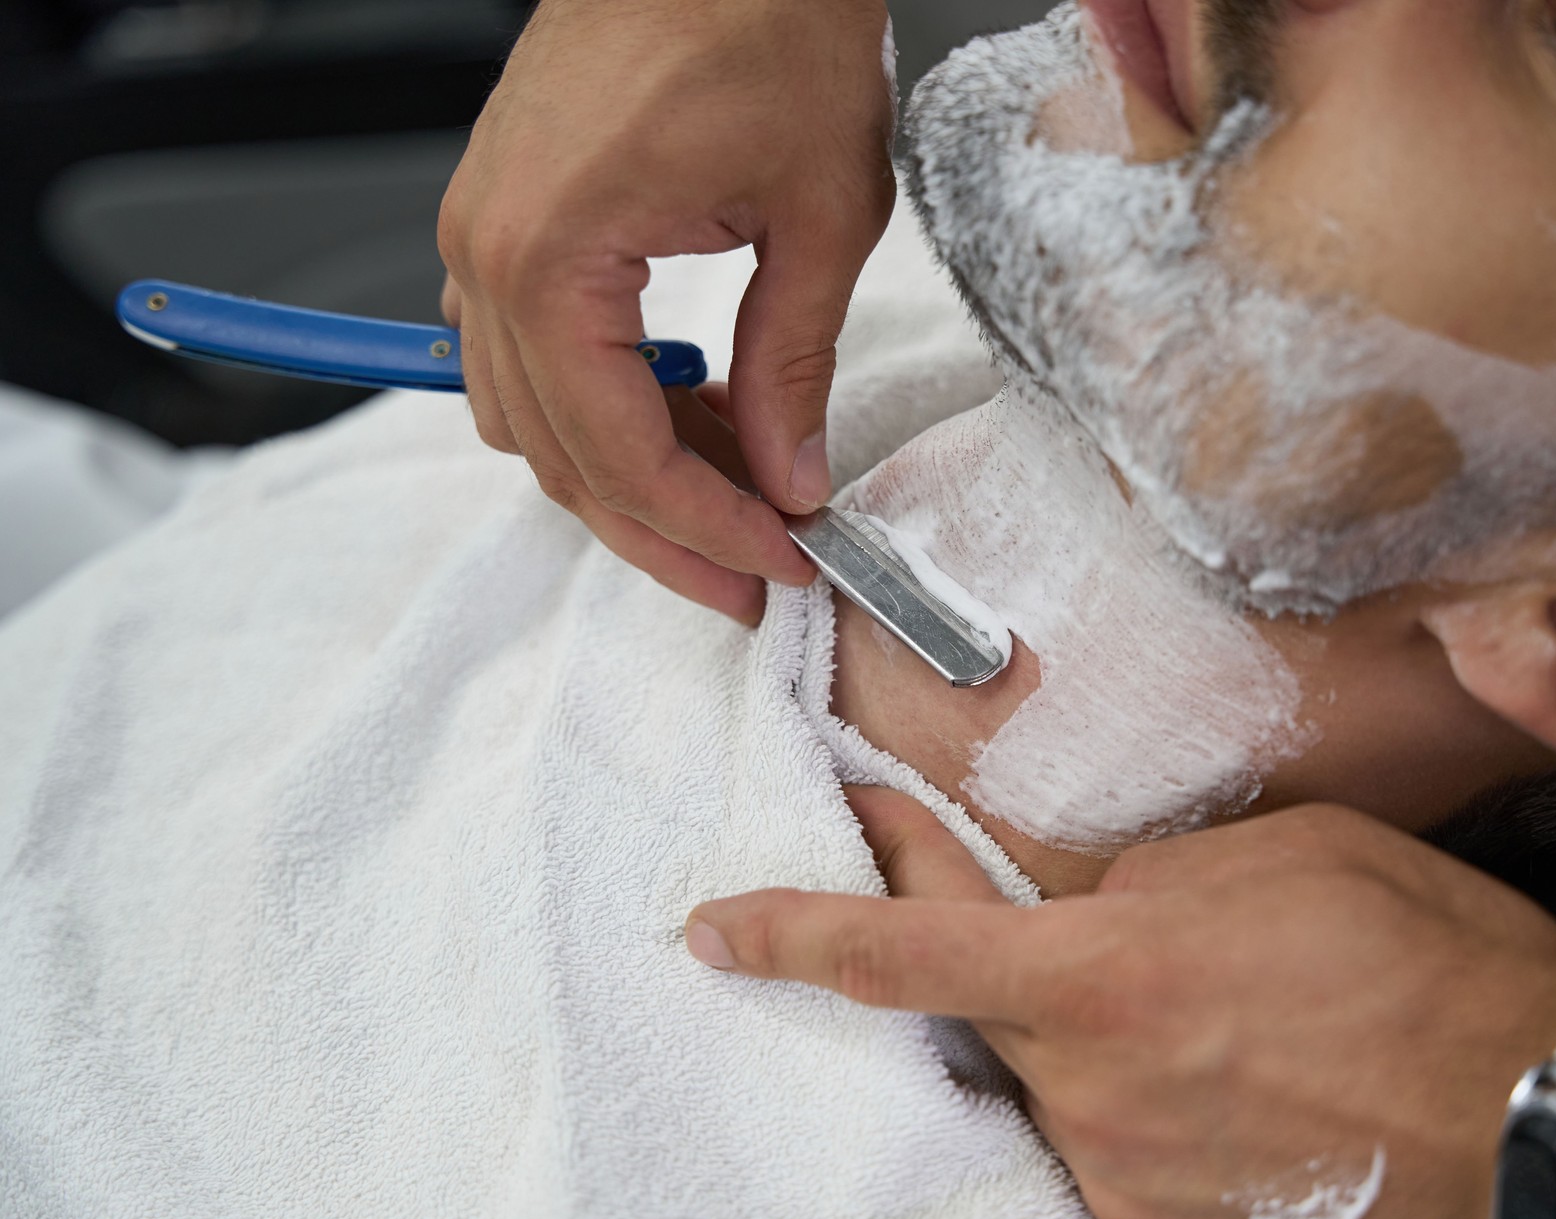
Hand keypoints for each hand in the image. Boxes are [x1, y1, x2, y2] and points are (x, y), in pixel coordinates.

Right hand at [438, 0, 897, 623]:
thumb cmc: (761, 15)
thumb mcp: (820, 213)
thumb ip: (792, 364)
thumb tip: (790, 476)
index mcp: (549, 255)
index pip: (621, 455)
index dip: (709, 531)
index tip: (784, 565)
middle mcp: (489, 252)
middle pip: (562, 459)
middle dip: (667, 531)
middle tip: (757, 575)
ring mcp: (485, 230)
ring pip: (535, 418)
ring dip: (632, 474)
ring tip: (738, 494)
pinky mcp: (509, 213)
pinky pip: (528, 355)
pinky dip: (602, 406)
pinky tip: (686, 414)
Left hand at [686, 793, 1555, 1218]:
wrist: (1548, 1135)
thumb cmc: (1433, 972)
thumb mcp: (1295, 858)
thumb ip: (1159, 874)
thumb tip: (1098, 898)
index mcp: (1105, 973)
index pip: (902, 949)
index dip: (795, 931)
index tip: (716, 929)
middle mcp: (1093, 1091)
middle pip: (997, 1022)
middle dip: (1039, 979)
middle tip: (1135, 967)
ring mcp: (1131, 1189)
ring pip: (1076, 1100)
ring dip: (1133, 1060)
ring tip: (1256, 1046)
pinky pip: (1136, 1178)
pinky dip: (1173, 1136)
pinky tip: (1259, 1117)